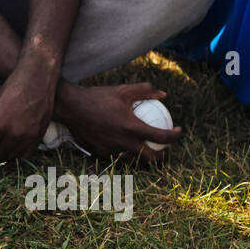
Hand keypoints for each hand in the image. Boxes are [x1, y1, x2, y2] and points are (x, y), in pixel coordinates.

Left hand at [0, 65, 57, 165]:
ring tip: (0, 157)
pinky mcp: (39, 134)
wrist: (37, 77)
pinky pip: (28, 153)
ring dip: (6, 157)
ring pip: (14, 156)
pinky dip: (20, 156)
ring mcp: (28, 135)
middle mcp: (13, 133)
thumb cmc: (14, 86)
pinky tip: (15, 155)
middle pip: (0, 154)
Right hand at [59, 82, 179, 164]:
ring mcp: (112, 150)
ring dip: (141, 155)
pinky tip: (123, 143)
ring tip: (144, 147)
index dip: (174, 136)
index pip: (161, 137)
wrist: (71, 107)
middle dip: (161, 157)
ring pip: (133, 158)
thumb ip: (145, 91)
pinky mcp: (101, 153)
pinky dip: (124, 151)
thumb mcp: (123, 90)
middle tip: (163, 149)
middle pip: (150, 158)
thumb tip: (163, 94)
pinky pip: (118, 155)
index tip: (178, 131)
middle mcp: (123, 142)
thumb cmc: (98, 96)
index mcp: (131, 127)